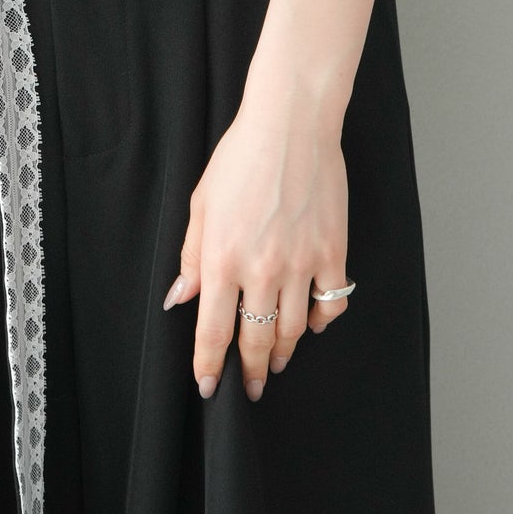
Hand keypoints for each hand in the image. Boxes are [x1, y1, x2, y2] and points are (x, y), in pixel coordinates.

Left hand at [161, 94, 352, 400]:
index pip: (213, 331)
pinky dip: (322, 320)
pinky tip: (313, 324)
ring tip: (279, 361)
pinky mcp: (332, 252)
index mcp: (222, 259)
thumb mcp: (201, 205)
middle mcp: (261, 269)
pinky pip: (331, 302)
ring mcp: (301, 263)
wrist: (290, 125)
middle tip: (251, 388)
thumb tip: (179, 300)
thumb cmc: (239, 158)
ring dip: (285, 351)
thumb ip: (191, 257)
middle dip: (251, 371)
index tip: (208, 387)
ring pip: (294, 329)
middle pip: (256, 338)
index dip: (209, 365)